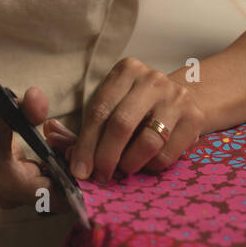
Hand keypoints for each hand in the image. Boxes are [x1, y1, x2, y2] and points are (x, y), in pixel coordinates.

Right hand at [0, 85, 71, 214]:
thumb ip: (25, 107)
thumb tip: (41, 102)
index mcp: (11, 185)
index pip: (60, 197)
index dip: (75, 176)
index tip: (73, 148)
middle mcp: (13, 195)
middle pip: (60, 192)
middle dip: (69, 163)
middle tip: (61, 134)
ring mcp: (12, 191)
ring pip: (54, 185)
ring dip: (61, 159)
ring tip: (53, 132)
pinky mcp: (12, 181)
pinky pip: (44, 178)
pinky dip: (52, 159)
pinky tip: (48, 136)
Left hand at [42, 58, 205, 181]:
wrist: (187, 100)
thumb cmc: (137, 108)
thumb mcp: (111, 106)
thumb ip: (83, 125)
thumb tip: (50, 136)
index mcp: (126, 71)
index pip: (99, 110)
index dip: (86, 143)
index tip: (78, 168)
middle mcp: (153, 79)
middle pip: (121, 125)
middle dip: (105, 157)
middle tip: (99, 176)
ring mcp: (176, 97)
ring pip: (147, 141)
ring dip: (129, 163)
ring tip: (123, 169)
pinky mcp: (194, 118)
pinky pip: (167, 153)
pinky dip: (151, 166)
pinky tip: (145, 164)